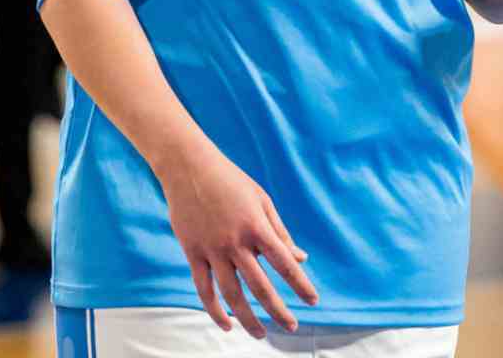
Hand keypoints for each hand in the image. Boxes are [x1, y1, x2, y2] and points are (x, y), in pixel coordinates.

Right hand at [156, 145, 317, 337]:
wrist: (189, 166)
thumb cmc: (231, 181)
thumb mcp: (262, 200)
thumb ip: (281, 232)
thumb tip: (301, 258)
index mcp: (257, 227)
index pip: (285, 263)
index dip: (300, 285)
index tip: (312, 301)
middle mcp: (236, 242)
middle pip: (260, 286)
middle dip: (278, 310)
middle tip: (291, 327)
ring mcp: (212, 249)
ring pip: (232, 294)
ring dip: (248, 319)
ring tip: (260, 335)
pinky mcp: (192, 252)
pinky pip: (204, 289)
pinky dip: (215, 310)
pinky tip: (227, 325)